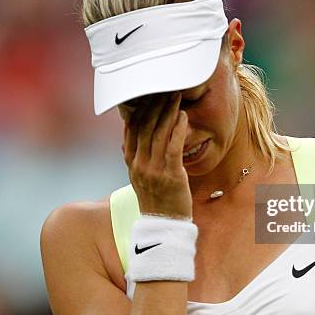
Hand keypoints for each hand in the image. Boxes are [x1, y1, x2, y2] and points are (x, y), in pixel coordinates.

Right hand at [122, 93, 191, 219]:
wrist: (163, 226)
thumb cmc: (156, 199)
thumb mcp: (139, 176)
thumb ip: (135, 155)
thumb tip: (130, 135)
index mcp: (131, 162)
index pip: (132, 129)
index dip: (140, 109)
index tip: (149, 94)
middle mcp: (139, 164)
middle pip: (145, 127)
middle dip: (155, 105)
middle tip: (165, 89)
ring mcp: (154, 170)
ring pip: (159, 134)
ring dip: (168, 112)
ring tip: (175, 97)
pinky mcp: (171, 175)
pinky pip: (173, 147)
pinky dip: (178, 129)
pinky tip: (183, 116)